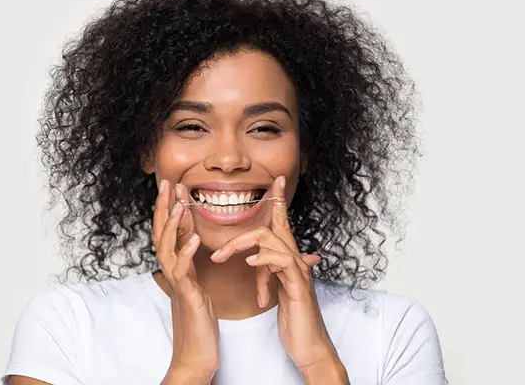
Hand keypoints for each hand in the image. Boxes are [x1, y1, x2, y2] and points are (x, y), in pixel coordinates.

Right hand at [153, 180, 218, 383]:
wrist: (196, 358)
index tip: (173, 187)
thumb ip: (192, 266)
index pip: (170, 233)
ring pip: (167, 250)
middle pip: (162, 235)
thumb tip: (192, 244)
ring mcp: (178, 286)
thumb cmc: (199, 325)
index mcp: (178, 270)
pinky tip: (194, 239)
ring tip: (179, 205)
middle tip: (166, 183)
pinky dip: (187, 254)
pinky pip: (183, 273)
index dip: (169, 209)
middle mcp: (173, 274)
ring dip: (172, 226)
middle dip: (163, 208)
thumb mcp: (197, 288)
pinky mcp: (187, 298)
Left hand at [210, 176, 347, 380]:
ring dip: (242, 246)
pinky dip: (264, 259)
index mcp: (287, 259)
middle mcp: (295, 260)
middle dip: (238, 236)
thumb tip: (257, 259)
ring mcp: (298, 271)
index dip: (279, 201)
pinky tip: (250, 264)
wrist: (310, 345)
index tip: (276, 181)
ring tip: (220, 258)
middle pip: (269, 229)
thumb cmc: (294, 318)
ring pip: (271, 240)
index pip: (281, 223)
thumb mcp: (276, 290)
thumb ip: (268, 271)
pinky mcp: (299, 286)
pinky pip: (282, 262)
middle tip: (216, 253)